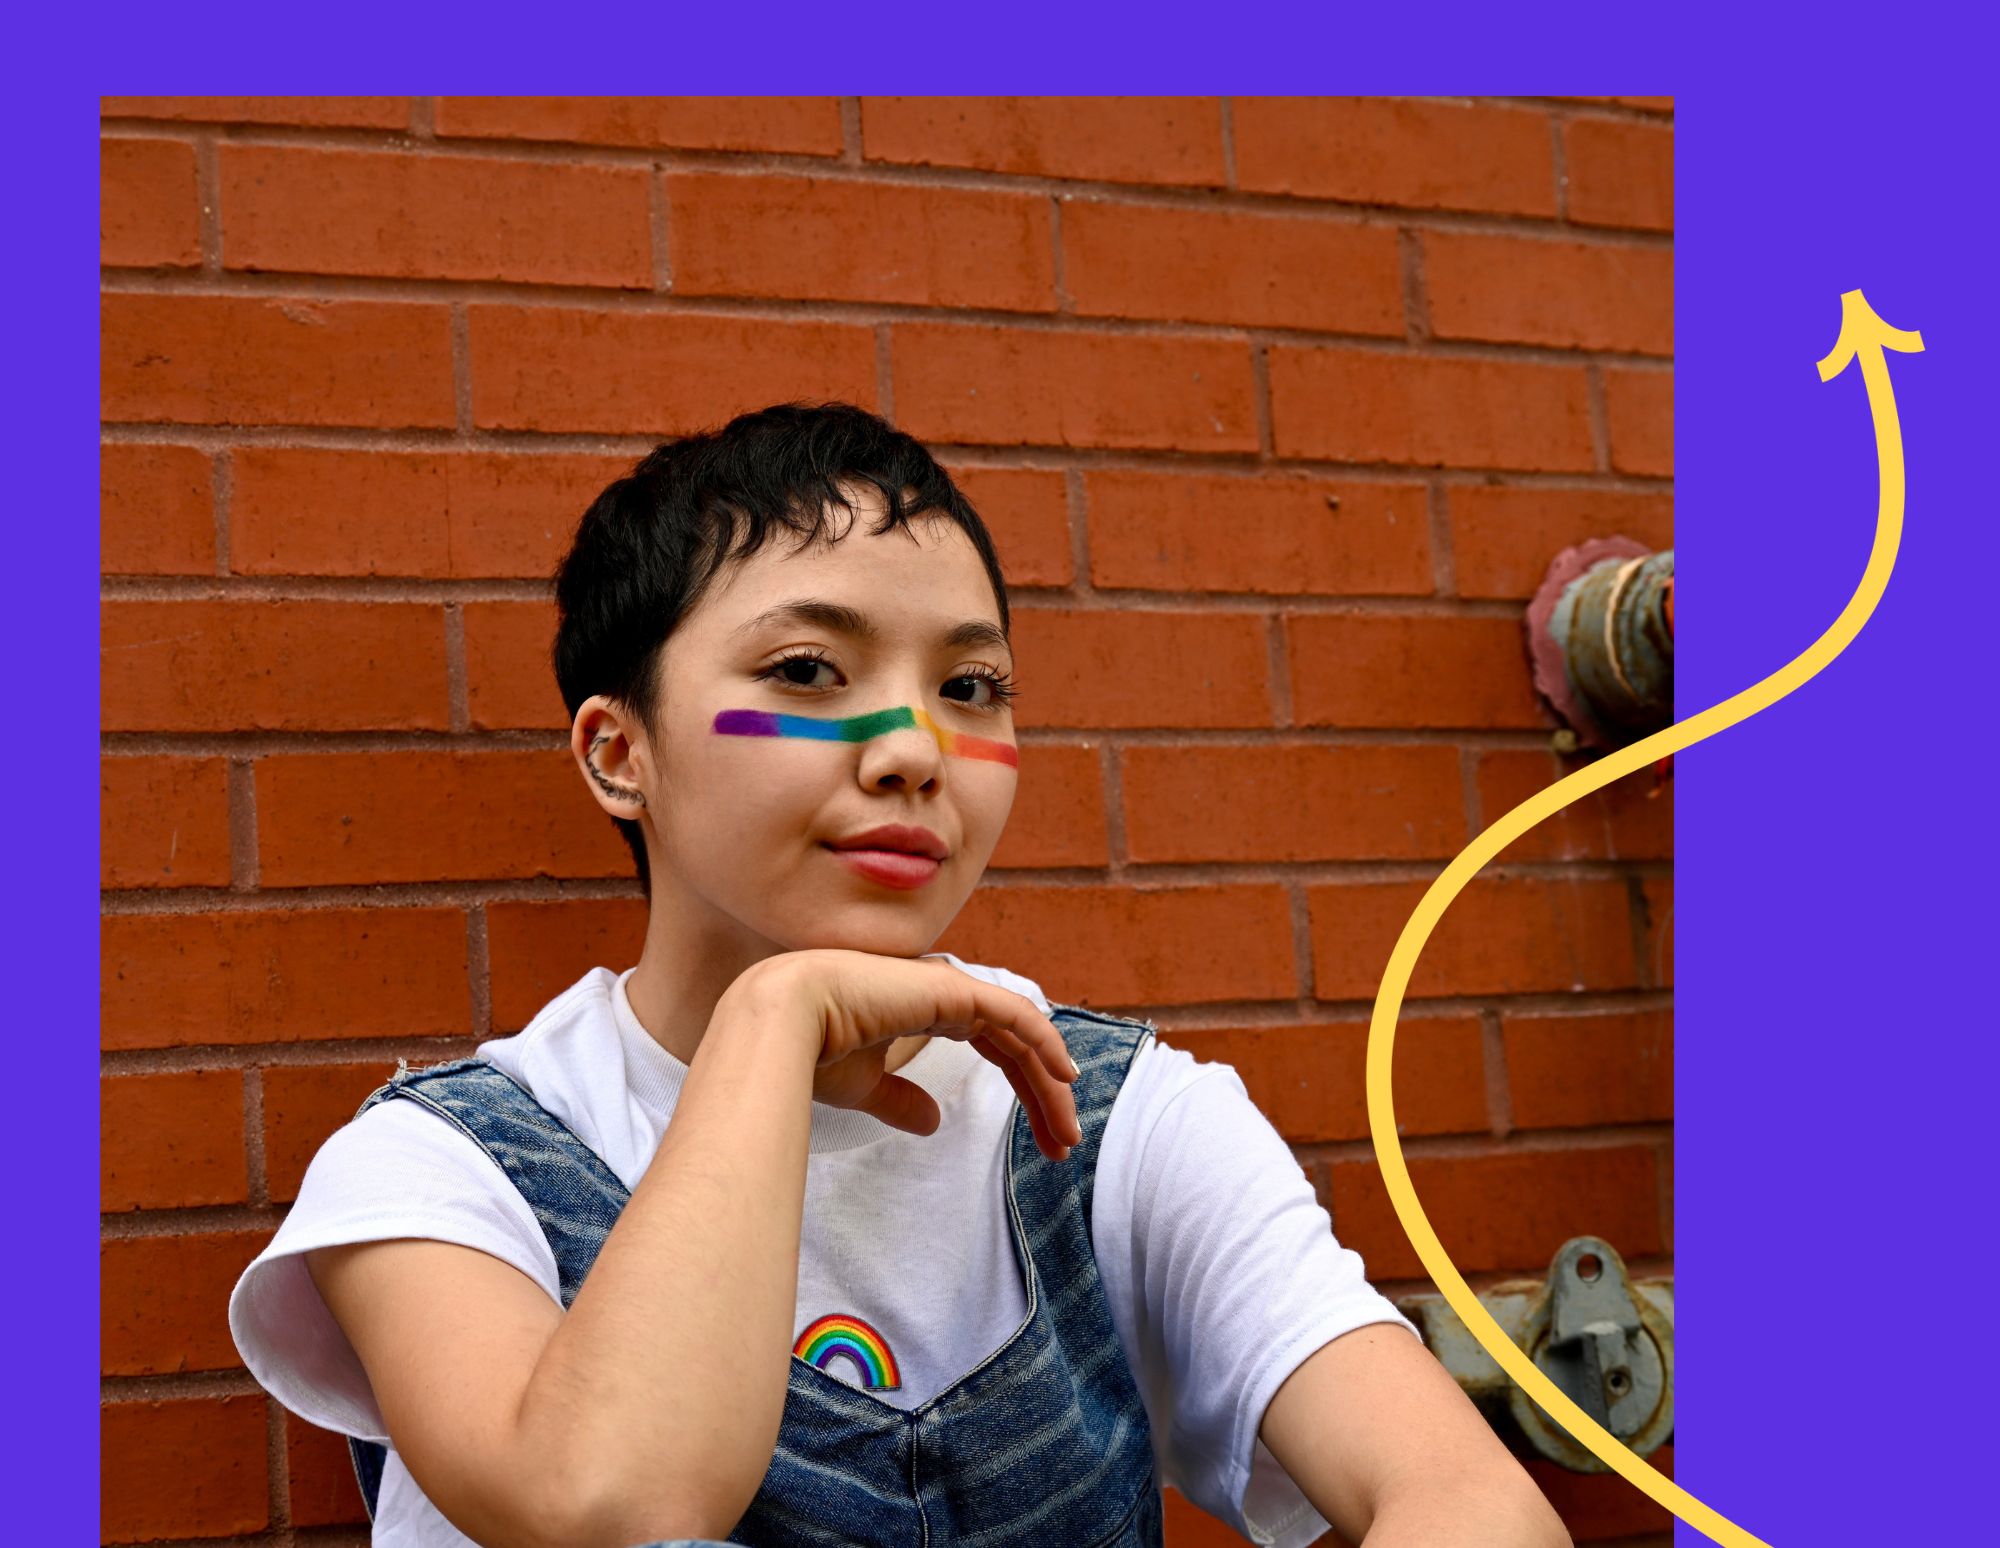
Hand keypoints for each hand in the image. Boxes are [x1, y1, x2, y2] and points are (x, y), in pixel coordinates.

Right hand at [736, 949, 1082, 1160]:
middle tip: (1065, 1144)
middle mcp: (943, 993)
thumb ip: (900, 1100)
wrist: (777, 1026)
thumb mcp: (864, 1087)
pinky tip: (1065, 1077)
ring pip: (1022, 1034)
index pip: (994, 1046)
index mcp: (923, 1008)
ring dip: (1050, 1083)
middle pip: (1016, 1044)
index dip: (1026, 1088)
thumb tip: (932, 1123)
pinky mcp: (951, 990)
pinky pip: (1015, 1016)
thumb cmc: (807, 1053)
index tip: (1047, 1137)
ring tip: (1068, 1133)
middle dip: (1044, 1095)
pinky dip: (1045, 1043)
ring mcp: (949, 987)